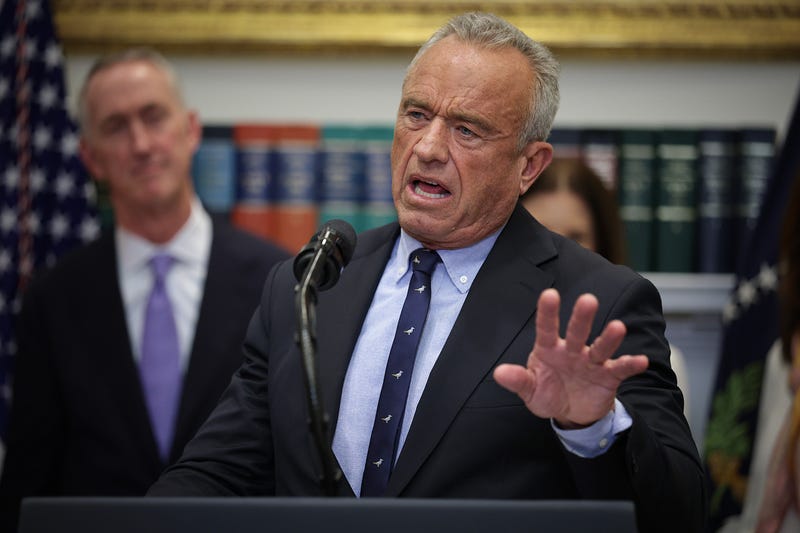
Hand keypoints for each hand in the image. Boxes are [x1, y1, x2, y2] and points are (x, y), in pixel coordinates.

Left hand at [493, 288, 648, 427]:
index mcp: (549, 349)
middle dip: (582, 317)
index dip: (548, 313)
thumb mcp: (530, 390)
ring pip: (601, 347)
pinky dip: (631, 365)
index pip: (546, 328)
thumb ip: (518, 380)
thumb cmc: (547, 393)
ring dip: (609, 338)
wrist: (571, 413)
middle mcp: (571, 350)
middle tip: (588, 299)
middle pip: (577, 332)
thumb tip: (499, 373)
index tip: (549, 294)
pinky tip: (641, 360)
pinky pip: (620, 368)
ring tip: (618, 327)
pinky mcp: (608, 376)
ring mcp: (591, 362)